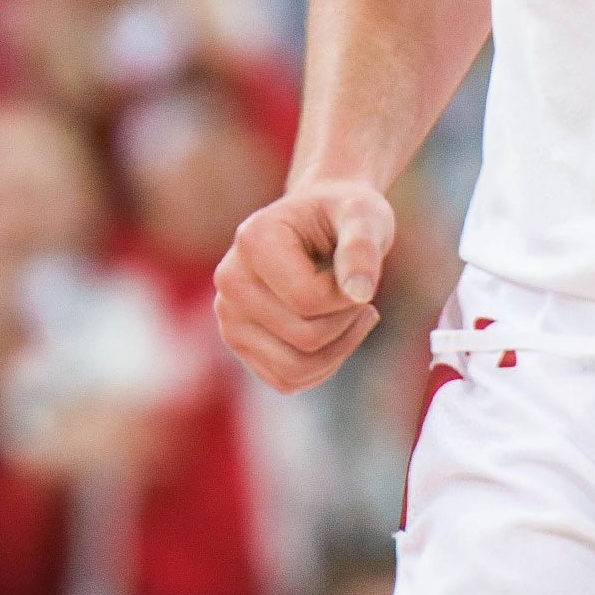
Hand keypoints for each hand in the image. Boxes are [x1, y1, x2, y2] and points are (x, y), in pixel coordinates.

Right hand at [214, 178, 394, 392]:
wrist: (322, 220)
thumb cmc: (345, 214)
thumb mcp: (366, 214)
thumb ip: (363, 245)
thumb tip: (359, 292)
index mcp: (253, 240)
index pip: (308, 301)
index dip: (348, 297)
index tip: (359, 272)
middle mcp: (230, 280)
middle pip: (304, 338)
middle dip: (347, 321)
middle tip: (359, 292)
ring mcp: (228, 315)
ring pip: (294, 370)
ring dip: (339, 348)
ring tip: (354, 313)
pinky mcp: (238, 341)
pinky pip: (286, 381)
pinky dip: (322, 366)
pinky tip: (337, 332)